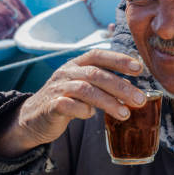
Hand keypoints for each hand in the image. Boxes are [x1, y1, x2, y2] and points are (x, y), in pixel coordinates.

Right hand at [0, 49, 145, 157]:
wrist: (33, 119)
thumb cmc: (65, 102)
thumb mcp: (84, 89)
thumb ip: (103, 85)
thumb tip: (132, 88)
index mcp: (76, 65)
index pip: (98, 55)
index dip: (118, 59)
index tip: (139, 68)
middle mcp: (66, 72)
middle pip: (96, 74)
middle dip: (121, 86)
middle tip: (140, 99)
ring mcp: (57, 88)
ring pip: (85, 90)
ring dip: (108, 102)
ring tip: (125, 114)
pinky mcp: (50, 106)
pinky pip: (68, 105)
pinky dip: (83, 110)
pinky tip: (91, 116)